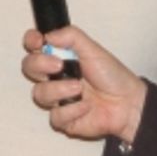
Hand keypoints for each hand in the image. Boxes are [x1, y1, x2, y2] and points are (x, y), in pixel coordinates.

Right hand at [21, 25, 146, 142]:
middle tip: (58, 64)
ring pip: (39, 94)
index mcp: (59, 57)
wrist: (127, 102)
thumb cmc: (111, 76)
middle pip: (29, 68)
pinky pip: (55, 116)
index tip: (38, 41)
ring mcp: (57, 99)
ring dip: (59, 89)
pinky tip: (87, 106)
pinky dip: (73, 110)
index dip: (31, 41)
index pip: (34, 46)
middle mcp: (54, 77)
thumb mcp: (92, 49)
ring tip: (79, 88)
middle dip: (39, 64)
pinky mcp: (63, 119)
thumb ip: (71, 37)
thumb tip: (48, 36)